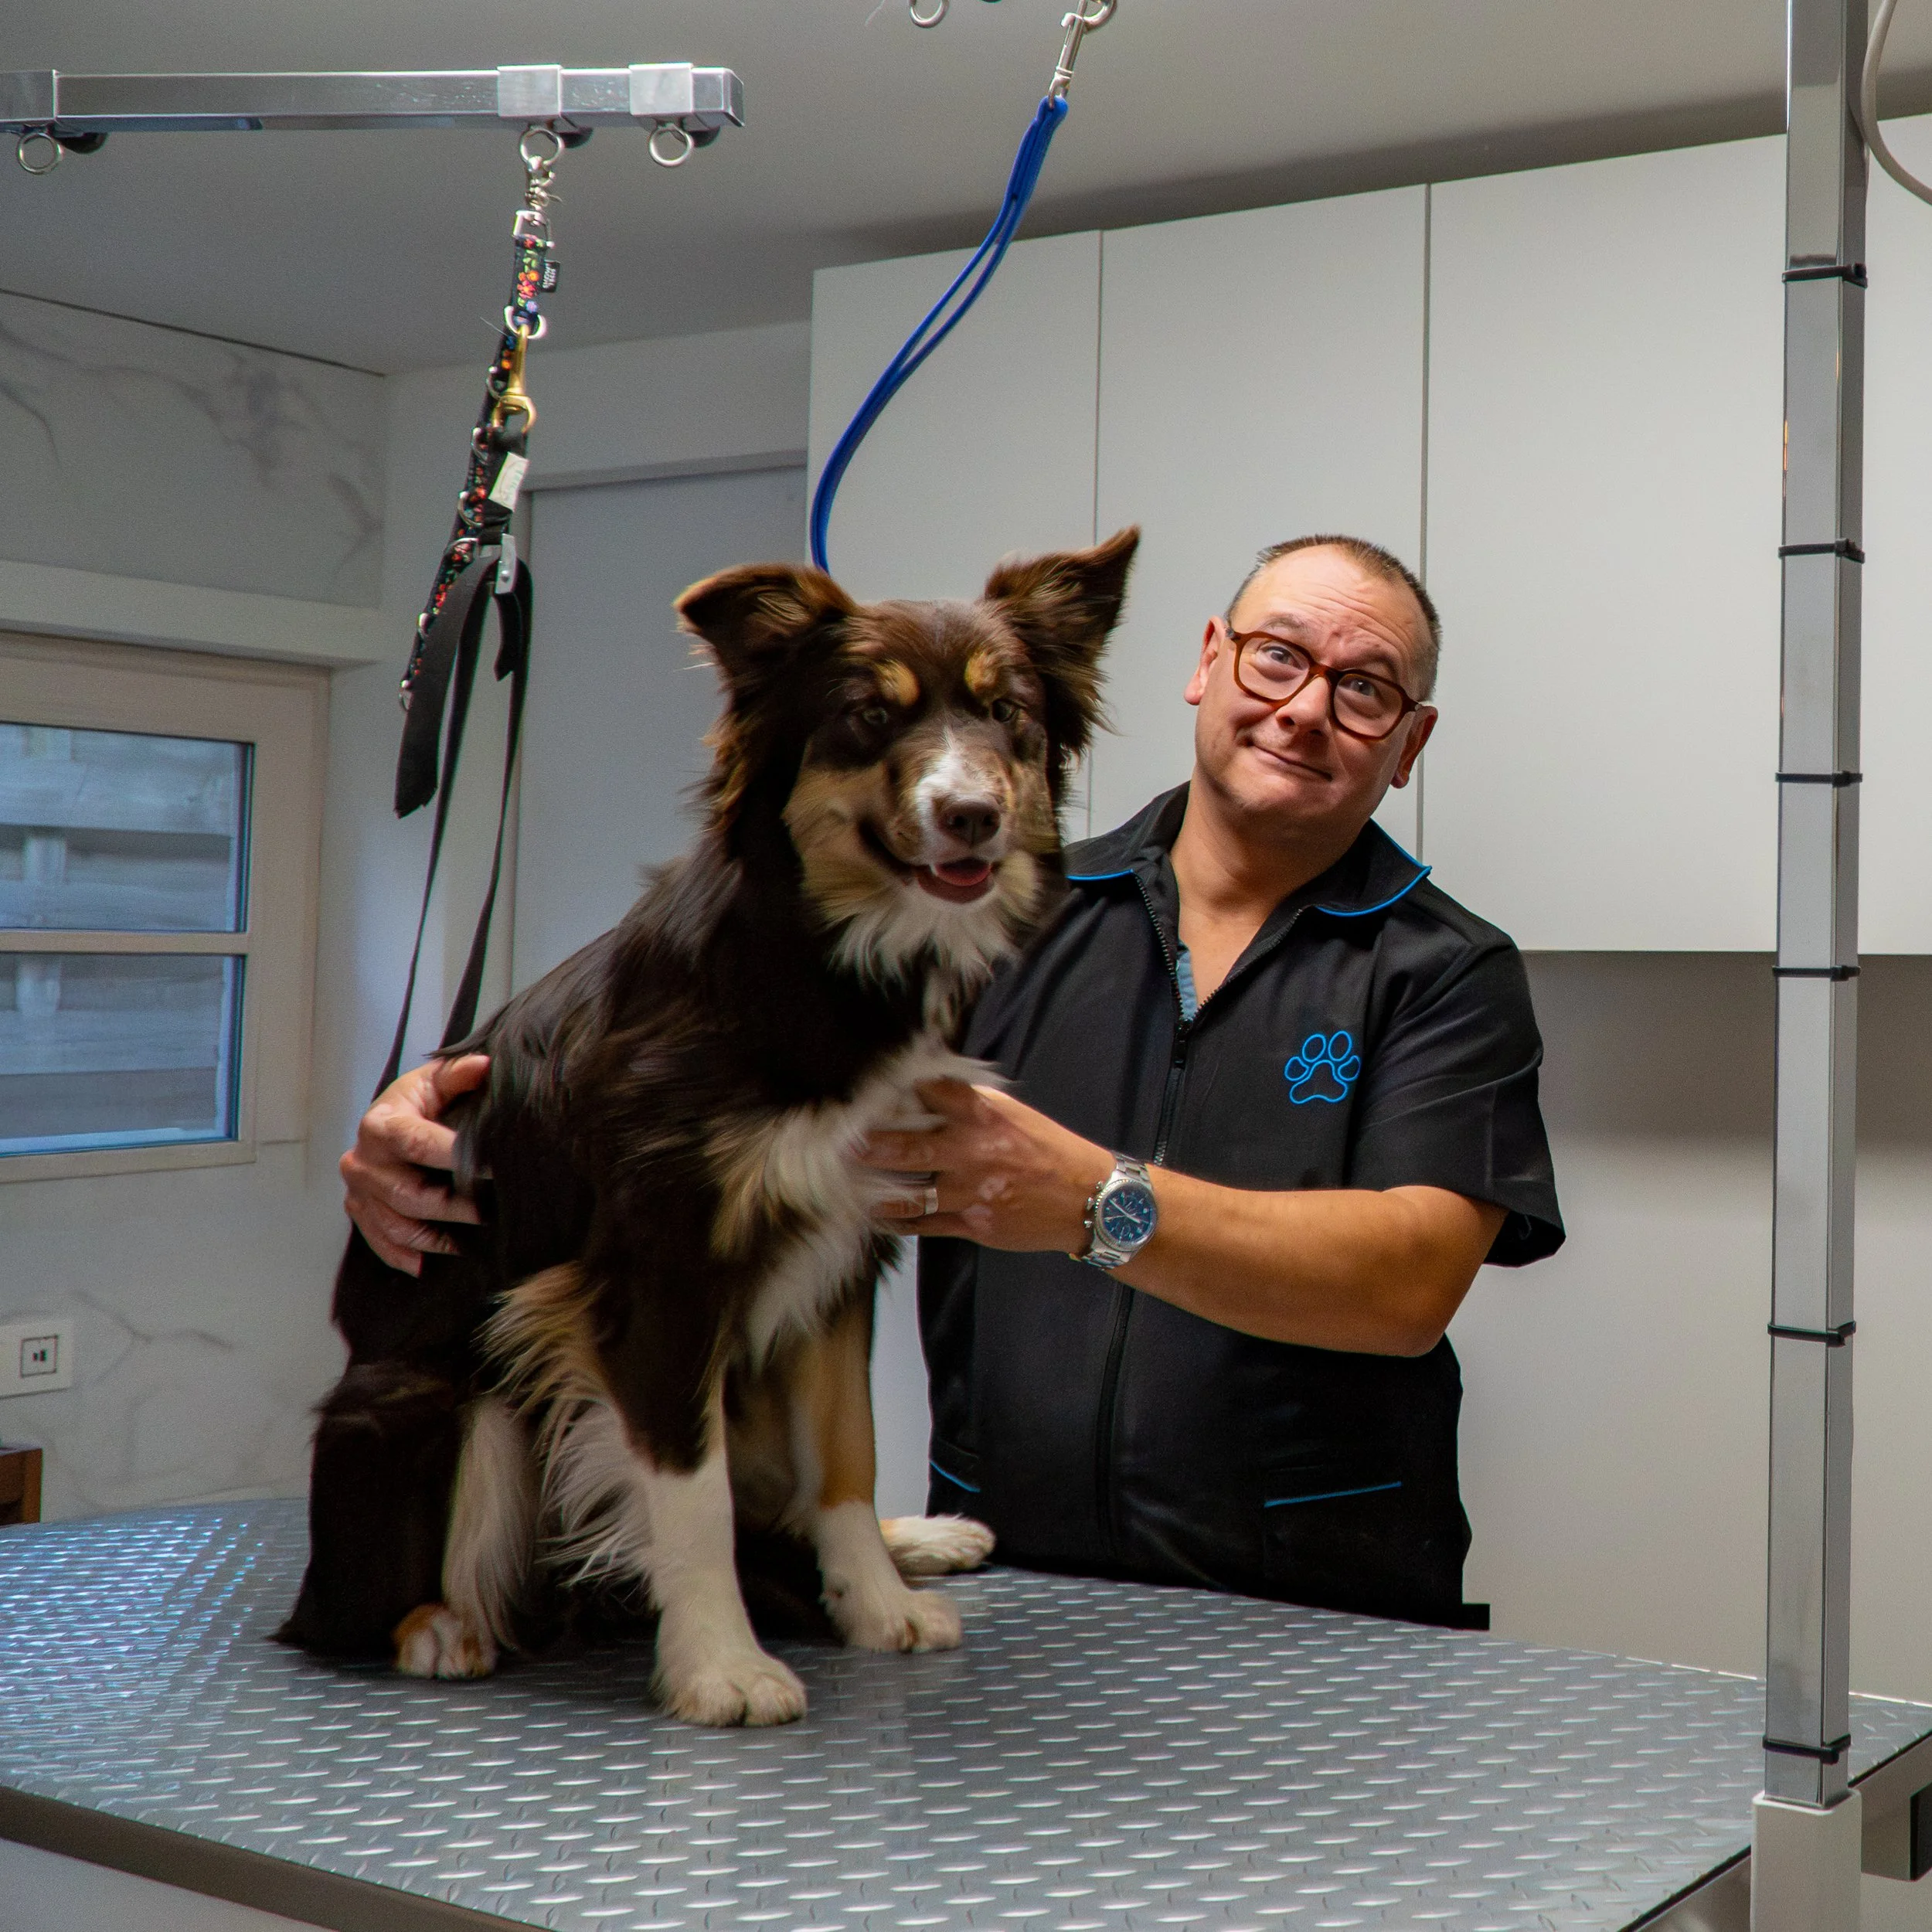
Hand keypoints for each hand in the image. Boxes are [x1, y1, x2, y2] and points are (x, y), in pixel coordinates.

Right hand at [340, 1054, 489, 1273]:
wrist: (388, 1118)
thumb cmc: (419, 1101)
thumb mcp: (435, 1082)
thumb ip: (458, 1074)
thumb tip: (484, 1066)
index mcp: (380, 1124)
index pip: (417, 1143)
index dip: (456, 1156)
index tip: (494, 1168)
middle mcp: (362, 1160)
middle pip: (408, 1193)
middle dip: (453, 1206)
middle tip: (490, 1212)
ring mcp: (358, 1190)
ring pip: (395, 1224)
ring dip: (434, 1238)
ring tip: (471, 1243)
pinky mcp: (359, 1211)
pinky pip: (379, 1241)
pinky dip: (403, 1256)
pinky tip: (427, 1267)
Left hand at [860, 1080, 1112, 1253]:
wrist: (1088, 1199)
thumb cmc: (1048, 1150)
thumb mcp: (1013, 1114)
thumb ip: (971, 1102)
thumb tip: (929, 1084)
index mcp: (983, 1117)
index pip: (932, 1093)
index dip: (896, 1089)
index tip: (865, 1091)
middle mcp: (973, 1152)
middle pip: (909, 1145)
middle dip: (870, 1145)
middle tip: (840, 1143)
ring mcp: (972, 1191)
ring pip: (910, 1194)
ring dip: (875, 1191)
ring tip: (846, 1188)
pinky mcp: (974, 1224)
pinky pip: (925, 1226)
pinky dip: (898, 1222)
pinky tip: (877, 1217)